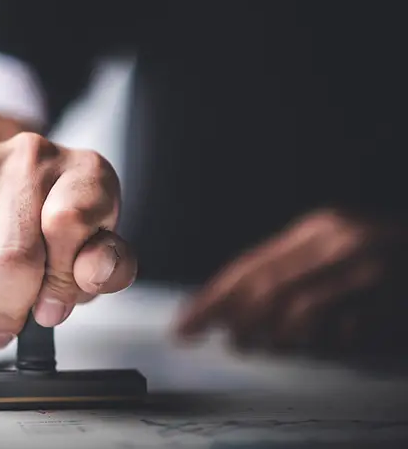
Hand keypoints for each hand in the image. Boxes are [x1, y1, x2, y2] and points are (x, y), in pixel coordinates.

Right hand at [0, 119, 137, 348]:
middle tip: (10, 324)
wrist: (10, 176)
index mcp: (84, 171)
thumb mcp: (99, 244)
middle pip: (10, 258)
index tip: (51, 307)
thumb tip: (91, 276)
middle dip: (9, 310)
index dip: (59, 281)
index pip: (67, 226)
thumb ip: (108, 267)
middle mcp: (30, 157)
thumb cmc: (61, 220)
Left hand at [175, 208, 407, 354]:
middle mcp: (337, 244)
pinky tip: (319, 345)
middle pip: (266, 289)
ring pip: (299, 314)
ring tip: (264, 345)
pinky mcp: (389, 302)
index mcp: (314, 229)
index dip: (212, 298)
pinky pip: (343, 333)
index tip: (185, 324)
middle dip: (235, 321)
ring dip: (275, 338)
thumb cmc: (378, 253)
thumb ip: (286, 269)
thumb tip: (230, 305)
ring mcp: (365, 273)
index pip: (249, 266)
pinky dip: (324, 344)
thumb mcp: (329, 246)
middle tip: (224, 340)